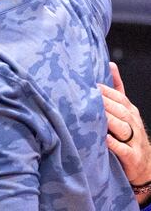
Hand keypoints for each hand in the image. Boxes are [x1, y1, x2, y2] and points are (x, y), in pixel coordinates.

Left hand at [99, 62, 150, 190]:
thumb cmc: (129, 135)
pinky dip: (114, 144)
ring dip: (109, 120)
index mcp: (130, 112)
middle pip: (121, 111)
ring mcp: (135, 141)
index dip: (106, 91)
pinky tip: (104, 139)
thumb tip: (110, 64)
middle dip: (105, 103)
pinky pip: (124, 150)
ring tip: (95, 113)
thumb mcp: (125, 111)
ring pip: (123, 128)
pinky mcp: (133, 157)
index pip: (120, 98)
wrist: (145, 167)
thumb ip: (118, 90)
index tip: (89, 84)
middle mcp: (134, 124)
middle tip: (87, 96)